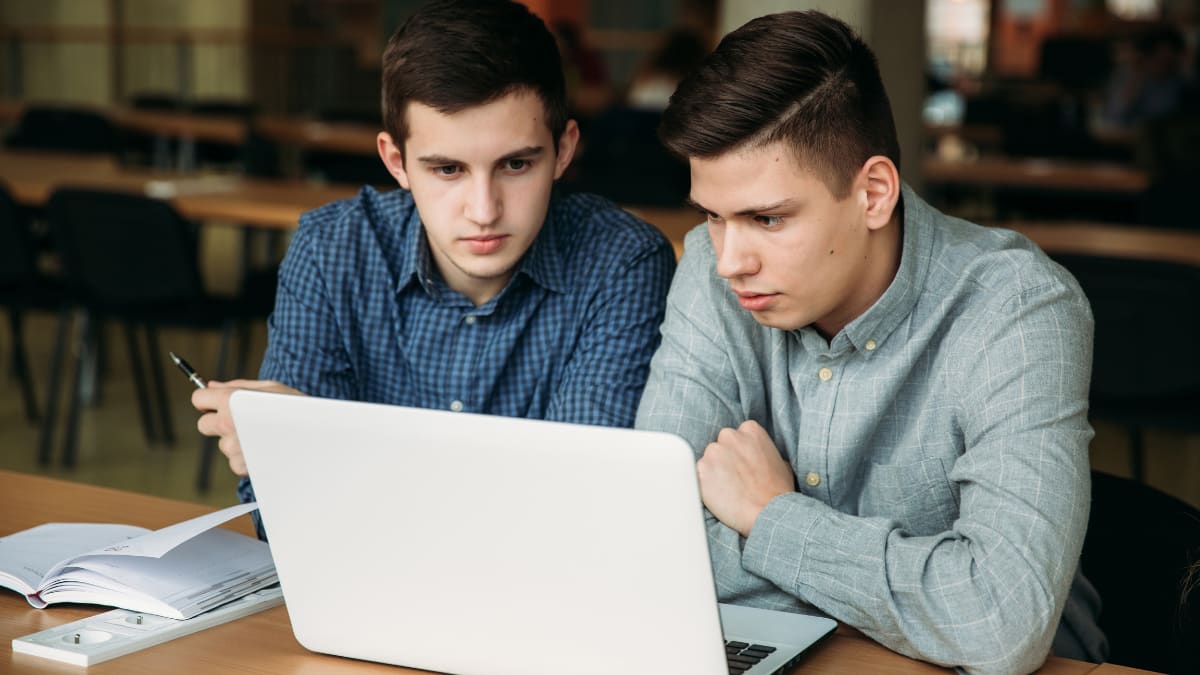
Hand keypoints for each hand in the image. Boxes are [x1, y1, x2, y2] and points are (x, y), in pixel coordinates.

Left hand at [192, 380, 302, 476]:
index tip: (217, 402)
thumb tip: (210, 386)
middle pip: (203, 425)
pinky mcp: (241, 466)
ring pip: (222, 444)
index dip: (207, 401)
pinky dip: (245, 457)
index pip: (198, 399)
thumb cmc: (297, 407)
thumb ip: (236, 385)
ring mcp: (233, 447)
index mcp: (232, 401)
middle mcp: (228, 424)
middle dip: (217, 422)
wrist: (317, 436)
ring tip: (262, 435)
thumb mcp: (269, 387)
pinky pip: (234, 461)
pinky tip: (264, 448)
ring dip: (236, 440)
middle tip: (239, 419)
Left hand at [696, 420, 794, 537]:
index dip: (739, 452)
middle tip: (734, 478)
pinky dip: (705, 484)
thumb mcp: (781, 463)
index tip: (742, 465)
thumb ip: (764, 452)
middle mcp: (730, 436)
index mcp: (750, 430)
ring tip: (728, 489)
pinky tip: (719, 495)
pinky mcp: (701, 469)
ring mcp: (714, 451)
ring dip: (714, 472)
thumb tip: (760, 456)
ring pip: (708, 459)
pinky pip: (699, 474)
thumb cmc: (777, 492)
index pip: (737, 435)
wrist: (766, 513)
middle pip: (720, 444)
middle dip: (724, 459)